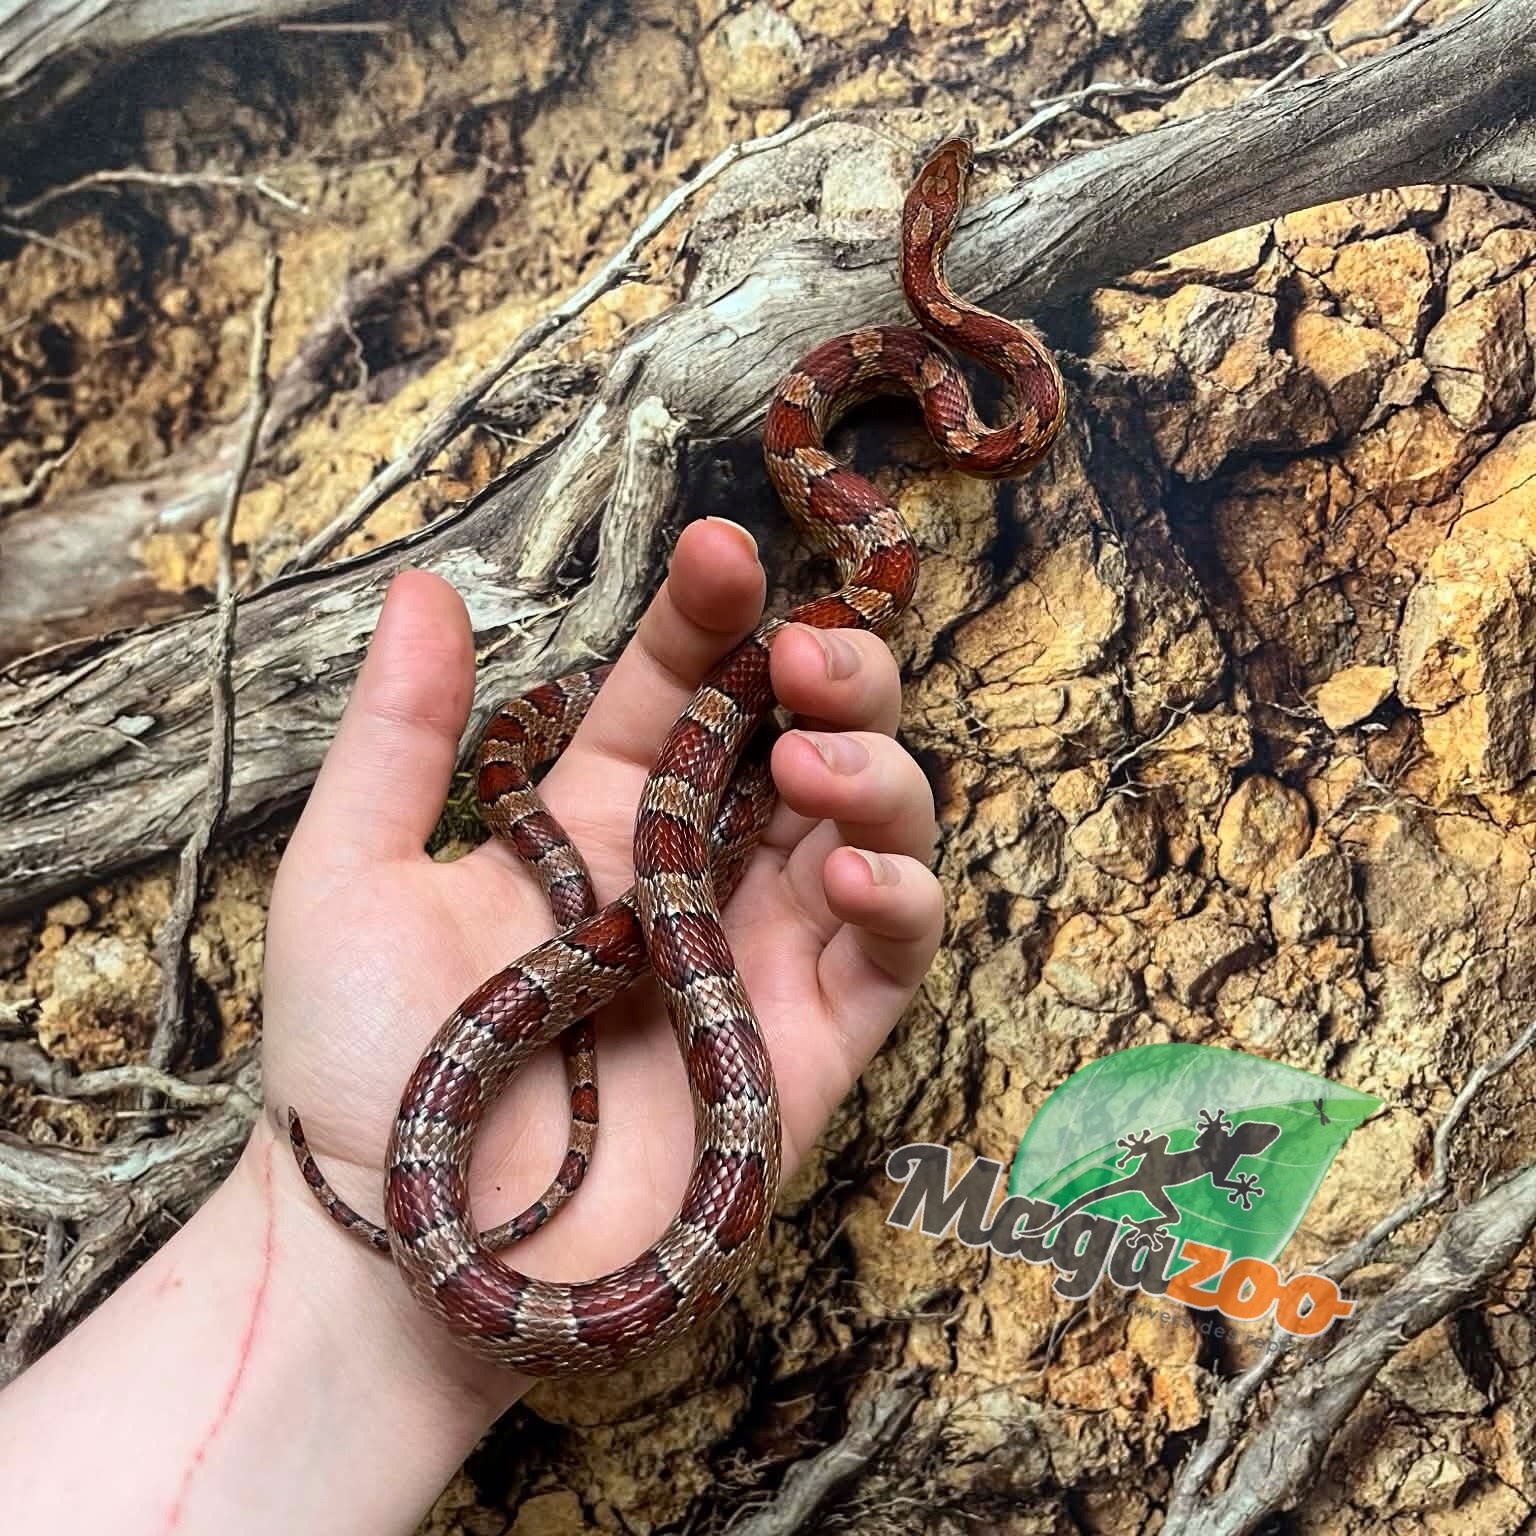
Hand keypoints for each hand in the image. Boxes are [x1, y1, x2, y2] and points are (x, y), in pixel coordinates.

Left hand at [252, 516, 943, 1405]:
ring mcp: (758, 957)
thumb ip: (400, 734)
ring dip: (875, 772)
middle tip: (806, 656)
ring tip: (820, 761)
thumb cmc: (358, 1065)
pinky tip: (849, 870)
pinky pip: (887, 957)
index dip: (710, 619)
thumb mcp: (351, 872)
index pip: (680, 691)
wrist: (390, 1244)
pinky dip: (898, 897)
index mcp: (598, 820)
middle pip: (804, 741)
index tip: (721, 556)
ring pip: (870, 830)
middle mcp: (695, 873)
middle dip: (831, 678)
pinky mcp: (802, 1051)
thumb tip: (421, 588)